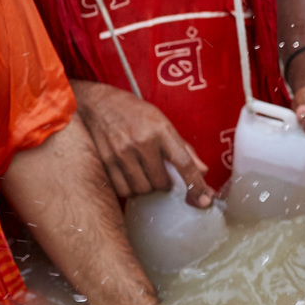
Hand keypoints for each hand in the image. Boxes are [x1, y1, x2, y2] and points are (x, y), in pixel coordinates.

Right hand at [72, 80, 212, 206]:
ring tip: (145, 175)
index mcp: (161, 131)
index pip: (184, 163)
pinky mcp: (106, 161)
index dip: (196, 185)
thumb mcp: (163, 123)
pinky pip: (123, 190)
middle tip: (161, 175)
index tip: (204, 200)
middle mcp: (142, 142)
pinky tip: (131, 178)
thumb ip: (183, 148)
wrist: (99, 104)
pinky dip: (130, 189)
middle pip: (161, 183)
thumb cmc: (136, 114)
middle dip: (164, 184)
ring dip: (147, 188)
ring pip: (142, 189)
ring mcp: (122, 153)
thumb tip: (203, 171)